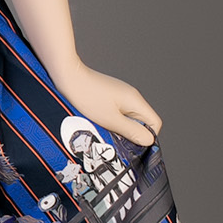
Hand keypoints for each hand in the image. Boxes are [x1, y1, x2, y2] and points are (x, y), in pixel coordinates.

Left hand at [47, 59, 161, 146]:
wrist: (67, 76)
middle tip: (117, 140)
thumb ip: (131, 131)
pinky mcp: (109, 95)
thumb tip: (149, 141)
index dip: (147, 137)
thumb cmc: (86, 97)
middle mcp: (131, 96)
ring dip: (120, 127)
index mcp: (135, 101)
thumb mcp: (110, 120)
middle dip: (132, 133)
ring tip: (106, 131)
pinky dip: (112, 120)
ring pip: (129, 117)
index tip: (133, 145)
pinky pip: (118, 112)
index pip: (155, 123)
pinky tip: (99, 122)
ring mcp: (120, 95)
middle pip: (142, 121)